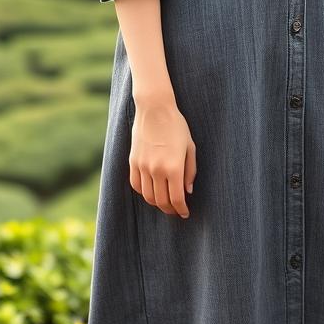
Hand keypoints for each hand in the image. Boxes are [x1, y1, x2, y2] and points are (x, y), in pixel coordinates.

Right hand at [129, 99, 196, 217]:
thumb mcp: (190, 146)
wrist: (155, 109)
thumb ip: (190, 171)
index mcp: (174, 167)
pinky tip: (152, 191)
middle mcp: (157, 170)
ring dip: (157, 203)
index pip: (176, 198)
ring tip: (165, 202)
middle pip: (162, 201)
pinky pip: (136, 185)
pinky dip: (144, 193)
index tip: (185, 213)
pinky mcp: (133, 162)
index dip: (181, 209)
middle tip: (177, 210)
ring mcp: (142, 167)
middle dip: (170, 209)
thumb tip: (188, 191)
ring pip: (148, 196)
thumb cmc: (177, 126)